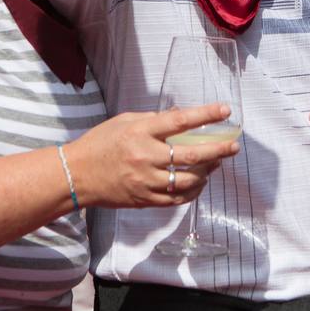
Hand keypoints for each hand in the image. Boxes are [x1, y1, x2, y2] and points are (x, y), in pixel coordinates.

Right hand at [66, 103, 239, 208]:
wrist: (77, 175)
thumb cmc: (100, 143)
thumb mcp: (124, 121)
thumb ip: (153, 119)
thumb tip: (180, 115)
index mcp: (140, 132)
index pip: (179, 121)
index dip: (205, 115)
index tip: (225, 111)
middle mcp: (145, 157)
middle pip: (191, 155)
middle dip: (218, 151)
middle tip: (233, 146)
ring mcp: (146, 181)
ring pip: (189, 180)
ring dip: (208, 172)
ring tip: (216, 164)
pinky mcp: (145, 199)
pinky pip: (178, 198)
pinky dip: (193, 190)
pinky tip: (200, 182)